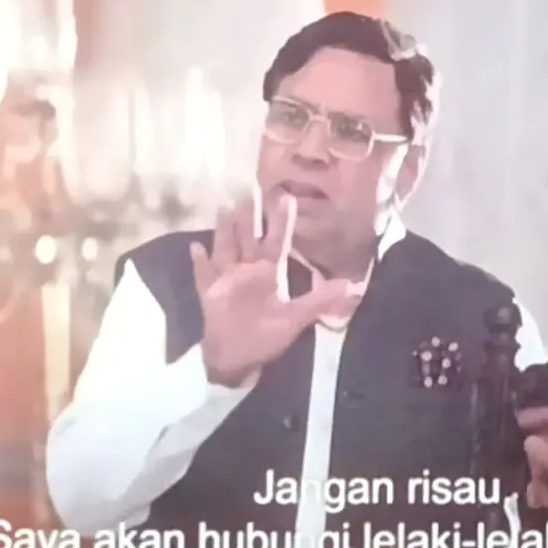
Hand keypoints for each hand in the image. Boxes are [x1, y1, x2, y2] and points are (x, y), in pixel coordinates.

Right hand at [191, 194, 360, 385]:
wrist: (239, 360)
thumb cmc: (267, 338)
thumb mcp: (295, 319)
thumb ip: (319, 301)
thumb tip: (352, 287)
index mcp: (268, 273)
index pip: (276, 240)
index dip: (281, 220)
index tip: (285, 196)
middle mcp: (248, 270)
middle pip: (248, 237)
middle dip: (249, 215)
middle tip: (249, 188)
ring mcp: (227, 279)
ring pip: (225, 248)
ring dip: (224, 229)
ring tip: (224, 205)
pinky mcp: (210, 293)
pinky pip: (203, 275)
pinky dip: (199, 262)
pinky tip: (195, 246)